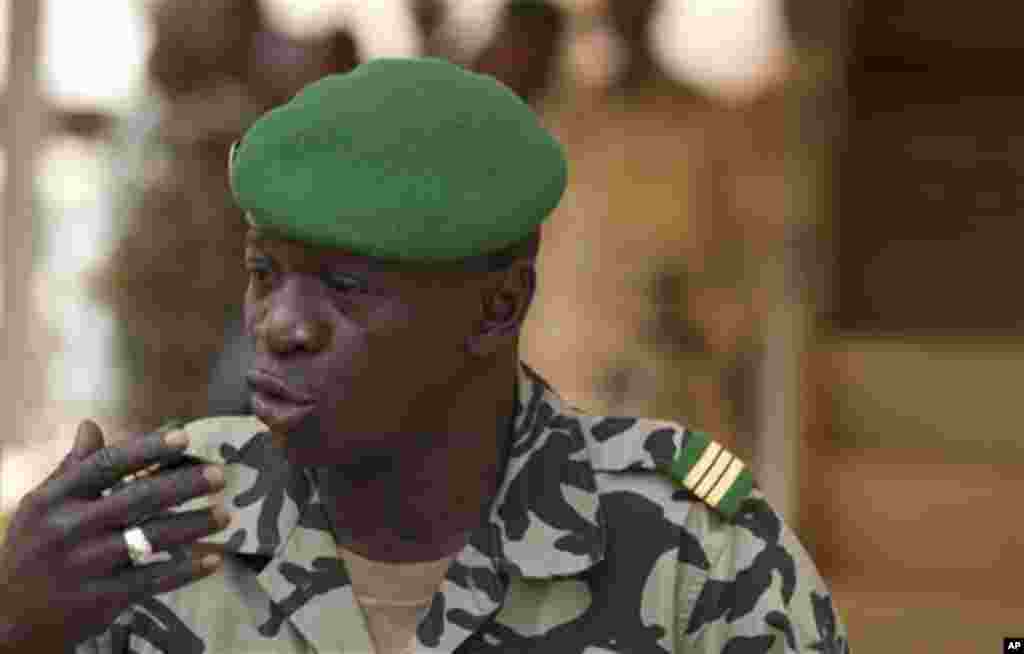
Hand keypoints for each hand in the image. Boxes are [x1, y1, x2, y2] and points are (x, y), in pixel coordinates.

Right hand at [0, 420, 229, 650]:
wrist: (8, 620)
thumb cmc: (34, 551)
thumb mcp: (41, 506)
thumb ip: (73, 468)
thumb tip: (91, 425)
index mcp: (56, 499)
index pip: (107, 465)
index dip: (147, 449)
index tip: (185, 437)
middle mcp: (70, 528)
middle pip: (138, 498)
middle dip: (185, 485)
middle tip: (221, 475)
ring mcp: (87, 565)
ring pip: (151, 538)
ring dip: (194, 524)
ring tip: (225, 514)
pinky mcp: (101, 599)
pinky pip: (153, 579)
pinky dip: (186, 569)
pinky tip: (213, 559)